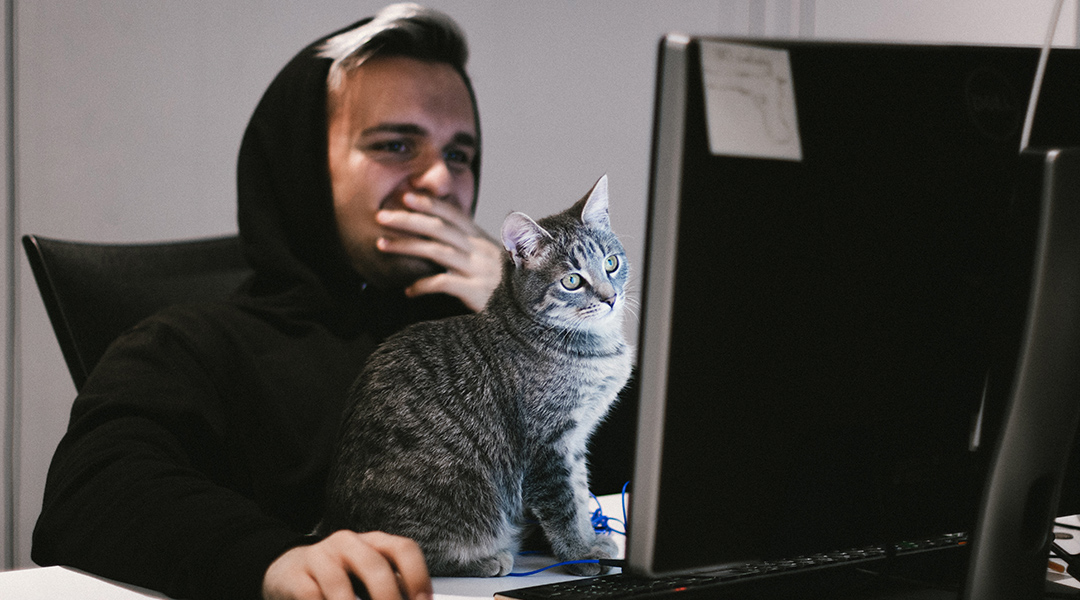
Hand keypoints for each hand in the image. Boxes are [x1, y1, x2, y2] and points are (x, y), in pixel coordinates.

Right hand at [262, 530, 431, 599]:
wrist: (289, 569)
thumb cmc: (341, 576)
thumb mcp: (369, 575)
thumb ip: (392, 585)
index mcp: (374, 542)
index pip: (403, 549)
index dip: (417, 576)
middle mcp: (348, 543)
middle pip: (374, 565)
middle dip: (387, 597)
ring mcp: (319, 558)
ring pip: (338, 584)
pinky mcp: (294, 576)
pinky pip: (311, 596)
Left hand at [376, 193, 502, 311]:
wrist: (530, 312)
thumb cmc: (508, 288)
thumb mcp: (492, 261)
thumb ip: (471, 247)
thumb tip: (445, 236)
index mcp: (482, 240)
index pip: (453, 215)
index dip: (430, 204)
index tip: (406, 196)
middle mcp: (480, 251)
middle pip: (439, 228)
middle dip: (409, 220)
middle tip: (381, 216)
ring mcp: (479, 271)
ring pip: (437, 251)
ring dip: (407, 246)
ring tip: (381, 245)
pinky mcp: (476, 293)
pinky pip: (444, 283)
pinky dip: (423, 285)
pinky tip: (408, 290)